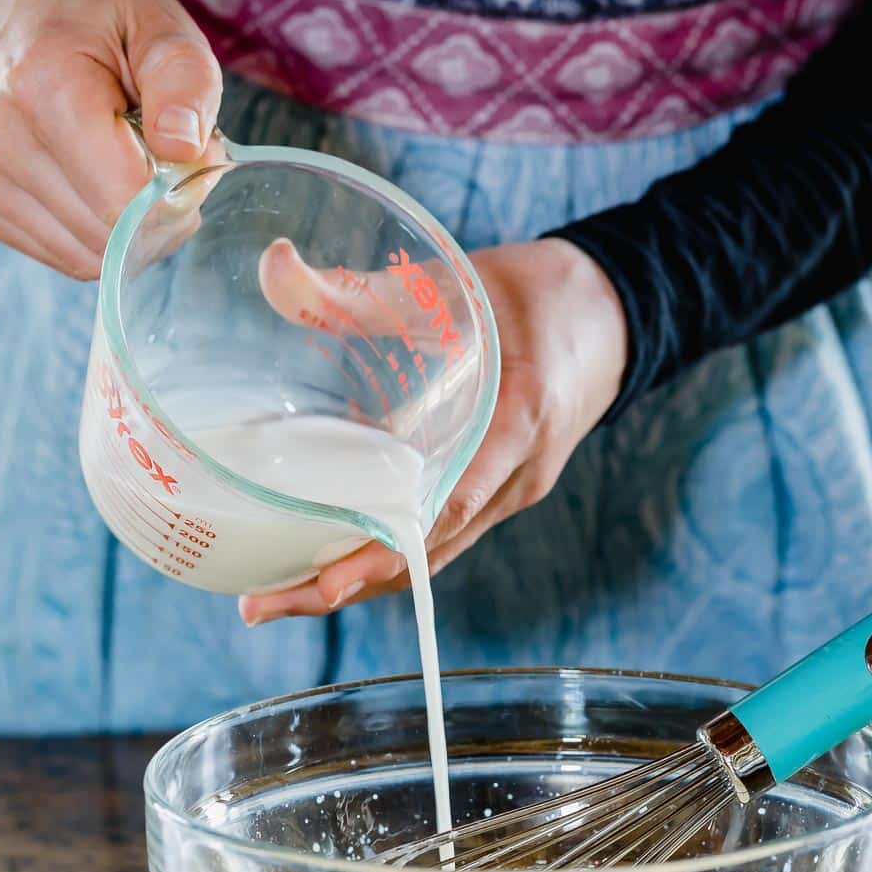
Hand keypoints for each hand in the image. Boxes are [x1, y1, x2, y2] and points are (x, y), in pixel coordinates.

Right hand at [0, 0, 221, 278]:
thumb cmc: (99, 13)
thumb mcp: (160, 26)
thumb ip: (185, 83)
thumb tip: (184, 150)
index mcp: (44, 86)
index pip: (124, 201)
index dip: (175, 197)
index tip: (187, 160)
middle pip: (106, 235)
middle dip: (153, 213)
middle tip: (160, 155)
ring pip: (84, 255)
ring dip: (123, 225)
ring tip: (123, 161)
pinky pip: (60, 252)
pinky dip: (90, 229)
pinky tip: (91, 177)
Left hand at [240, 237, 627, 622]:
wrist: (610, 318)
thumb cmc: (533, 295)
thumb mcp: (455, 282)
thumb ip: (364, 287)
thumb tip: (274, 266)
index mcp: (519, 421)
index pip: (447, 508)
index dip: (384, 552)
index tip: (323, 583)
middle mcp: (518, 475)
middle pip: (426, 557)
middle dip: (343, 588)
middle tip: (261, 604)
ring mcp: (511, 492)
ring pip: (429, 558)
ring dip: (356, 582)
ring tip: (275, 595)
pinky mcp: (498, 494)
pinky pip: (438, 538)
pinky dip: (384, 554)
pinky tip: (327, 553)